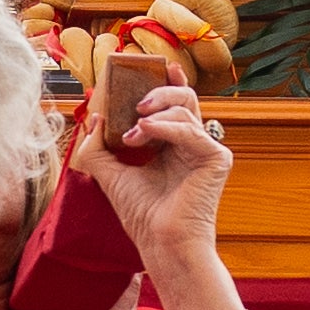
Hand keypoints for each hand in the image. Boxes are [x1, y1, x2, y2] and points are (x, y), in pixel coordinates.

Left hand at [75, 63, 236, 264]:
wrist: (160, 244)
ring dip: (154, 112)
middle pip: (183, 96)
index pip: (171, 102)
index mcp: (173, 145)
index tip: (148, 65)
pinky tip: (143, 134)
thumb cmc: (143, 216)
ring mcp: (207, 149)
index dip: (164, 81)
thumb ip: (97, 147)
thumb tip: (93, 118)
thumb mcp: (110, 174)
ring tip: (132, 131)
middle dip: (158, 90)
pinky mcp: (216, 158)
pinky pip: (190, 129)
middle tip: (135, 101)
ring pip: (186, 106)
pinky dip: (164, 127)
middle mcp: (193, 143)